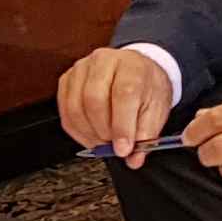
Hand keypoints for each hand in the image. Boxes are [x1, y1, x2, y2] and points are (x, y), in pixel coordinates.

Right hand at [56, 46, 177, 166]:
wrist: (136, 70)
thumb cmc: (145, 87)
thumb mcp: (156, 110)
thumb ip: (146, 136)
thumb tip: (134, 159)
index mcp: (131, 66)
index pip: (124, 93)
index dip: (122, 126)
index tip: (123, 149)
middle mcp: (104, 61)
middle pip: (94, 99)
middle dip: (103, 131)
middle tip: (113, 147)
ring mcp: (81, 69)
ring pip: (75, 107)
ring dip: (89, 133)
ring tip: (103, 142)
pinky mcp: (67, 80)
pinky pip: (65, 111)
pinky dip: (77, 130)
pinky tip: (91, 135)